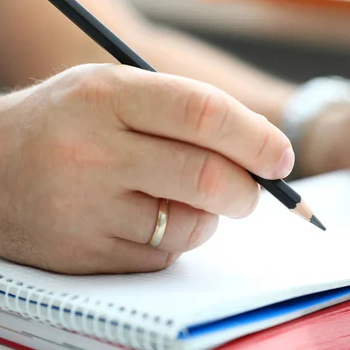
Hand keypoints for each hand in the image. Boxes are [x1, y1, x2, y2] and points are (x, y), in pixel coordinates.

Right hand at [0, 64, 293, 273]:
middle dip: (249, 191)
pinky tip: (144, 219)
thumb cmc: (68, 125)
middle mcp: (93, 151)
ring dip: (209, 218)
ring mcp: (85, 209)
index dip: (256, 138)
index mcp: (107, 96)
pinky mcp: (85, 255)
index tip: (281, 157)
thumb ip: (185, 112)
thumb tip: (262, 150)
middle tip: (253, 191)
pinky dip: (174, 241)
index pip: (203, 113)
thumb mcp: (114, 92)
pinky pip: (163, 257)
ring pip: (192, 227)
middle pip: (208, 178)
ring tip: (181, 198)